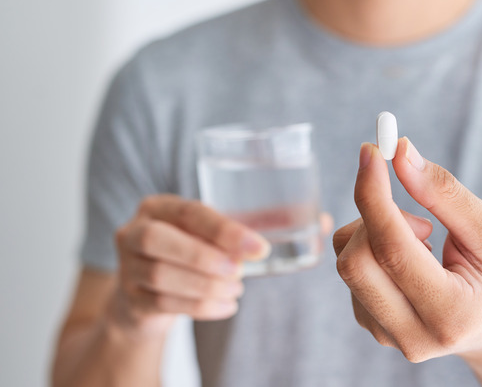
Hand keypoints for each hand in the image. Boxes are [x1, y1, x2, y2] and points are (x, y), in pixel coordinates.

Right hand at [110, 194, 333, 339]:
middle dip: (205, 257)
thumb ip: (264, 224)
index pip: (189, 211)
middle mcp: (135, 230)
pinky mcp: (130, 299)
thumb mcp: (219, 234)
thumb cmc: (195, 253)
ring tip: (236, 290)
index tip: (259, 248)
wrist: (148, 293)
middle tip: (242, 272)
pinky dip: (199, 307)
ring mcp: (126, 266)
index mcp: (160, 206)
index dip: (224, 230)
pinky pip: (162, 303)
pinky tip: (226, 306)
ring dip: (205, 286)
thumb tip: (324, 222)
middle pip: (159, 240)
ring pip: (160, 275)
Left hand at [333, 139, 481, 365]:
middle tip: (418, 213)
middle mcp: (413, 336)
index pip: (393, 250)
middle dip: (375, 216)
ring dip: (378, 232)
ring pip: (347, 262)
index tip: (371, 152)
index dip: (374, 196)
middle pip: (355, 261)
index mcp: (451, 314)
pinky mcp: (371, 326)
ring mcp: (387, 336)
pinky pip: (351, 271)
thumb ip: (444, 193)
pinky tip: (412, 260)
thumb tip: (400, 154)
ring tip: (427, 242)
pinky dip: (374, 248)